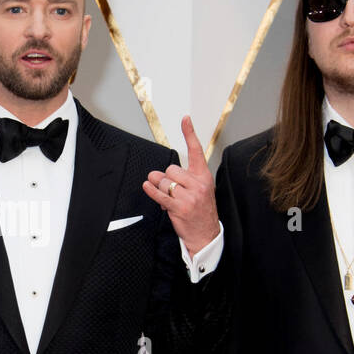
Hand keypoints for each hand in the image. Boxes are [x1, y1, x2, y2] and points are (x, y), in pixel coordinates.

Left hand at [142, 115, 218, 251]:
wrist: (206, 234)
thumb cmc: (201, 211)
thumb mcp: (199, 190)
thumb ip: (183, 178)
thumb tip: (158, 174)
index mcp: (204, 177)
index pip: (196, 151)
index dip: (189, 134)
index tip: (185, 119)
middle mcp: (198, 184)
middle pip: (171, 169)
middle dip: (166, 178)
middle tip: (171, 188)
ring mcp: (189, 197)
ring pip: (164, 182)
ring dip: (160, 188)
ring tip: (167, 196)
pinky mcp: (179, 207)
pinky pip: (160, 194)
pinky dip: (151, 190)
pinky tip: (147, 187)